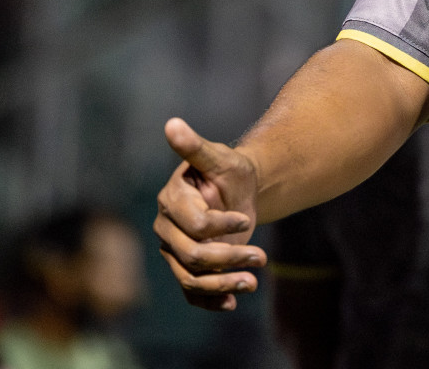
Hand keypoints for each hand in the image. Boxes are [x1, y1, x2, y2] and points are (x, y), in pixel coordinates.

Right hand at [154, 117, 266, 309]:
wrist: (240, 190)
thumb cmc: (230, 169)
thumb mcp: (219, 157)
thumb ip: (195, 147)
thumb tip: (171, 124)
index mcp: (172, 199)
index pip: (194, 224)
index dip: (221, 225)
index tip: (247, 219)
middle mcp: (167, 227)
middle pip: (192, 256)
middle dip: (229, 258)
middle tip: (262, 258)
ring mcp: (174, 250)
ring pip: (192, 278)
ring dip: (224, 284)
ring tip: (254, 282)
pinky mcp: (186, 267)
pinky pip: (193, 291)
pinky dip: (212, 300)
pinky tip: (233, 304)